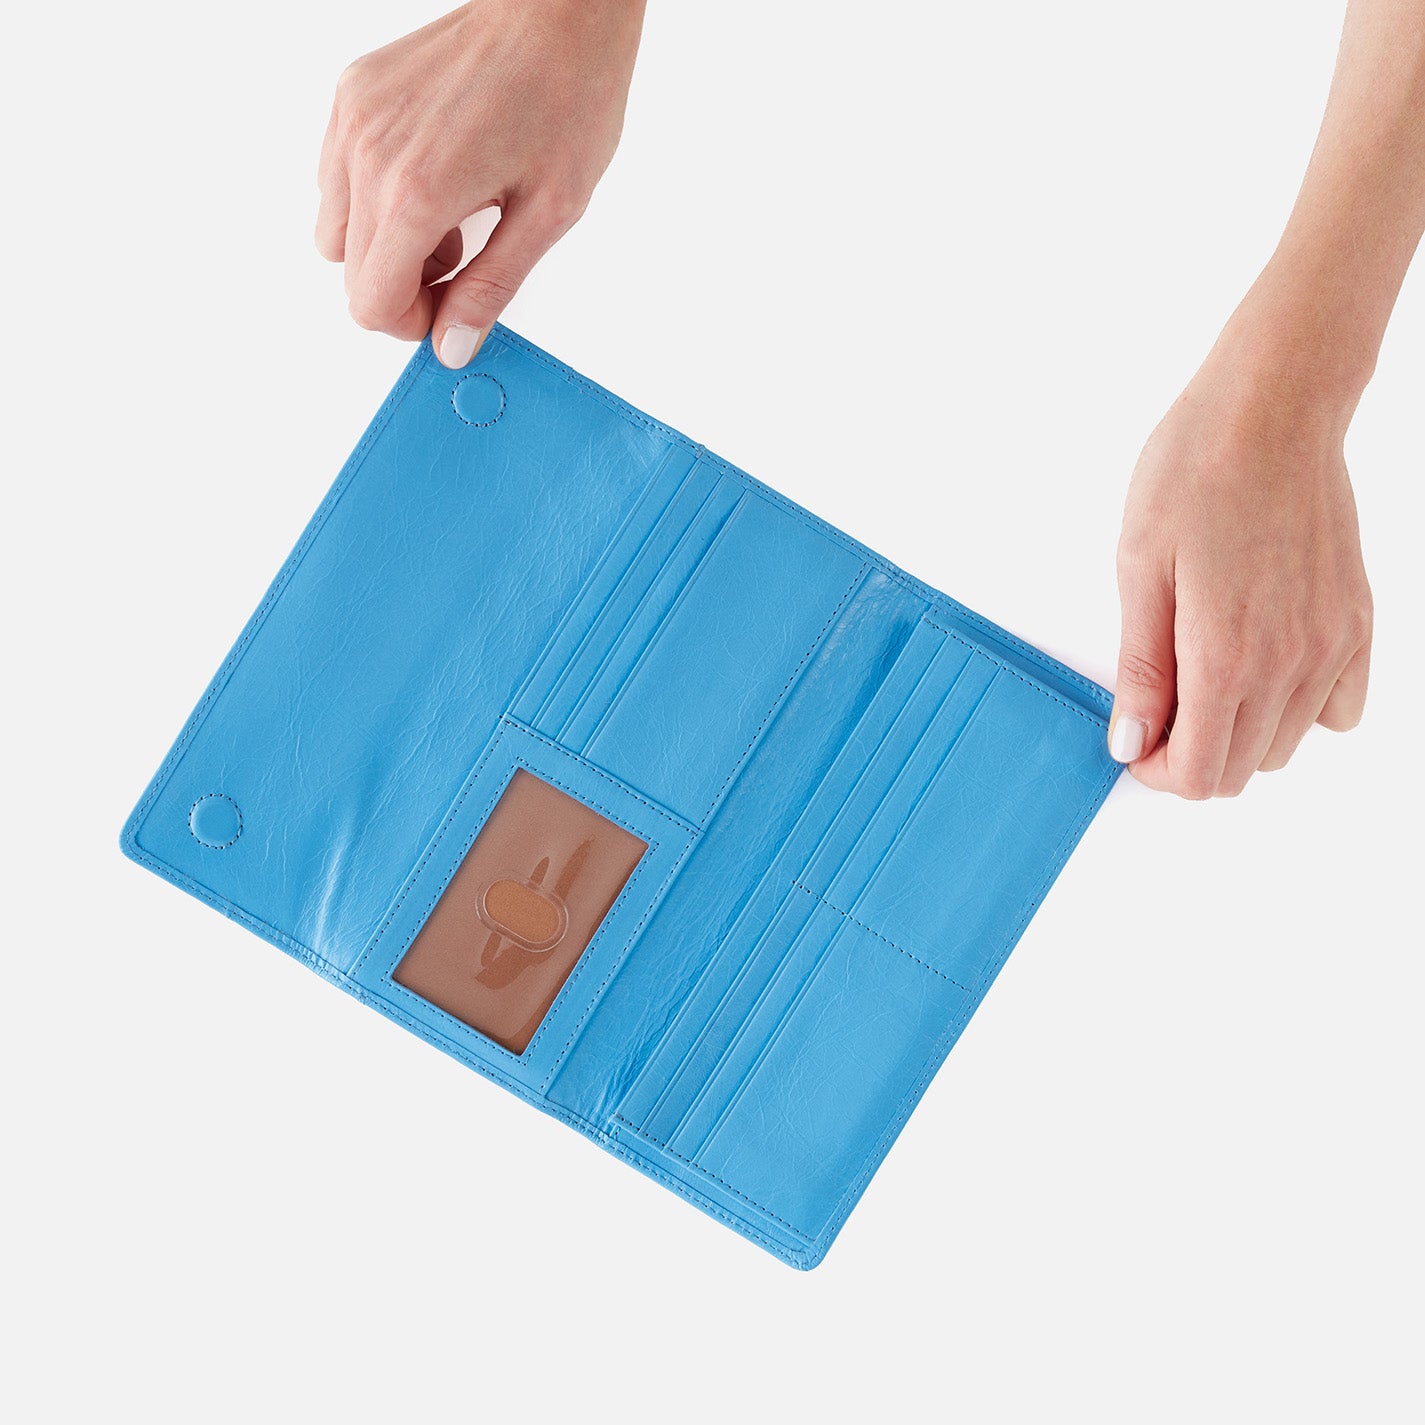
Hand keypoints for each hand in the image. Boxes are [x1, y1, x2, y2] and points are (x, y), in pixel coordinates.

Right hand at [317, 0, 645, 367]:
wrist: (558, 10)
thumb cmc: (566, 97)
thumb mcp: (546, 215)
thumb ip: (491, 287)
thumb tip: (452, 345)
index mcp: (416, 192)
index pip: (370, 301)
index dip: (411, 322)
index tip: (450, 308)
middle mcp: (369, 154)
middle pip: (348, 271)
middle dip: (401, 286)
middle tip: (461, 262)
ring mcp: (354, 118)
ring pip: (334, 227)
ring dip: (384, 245)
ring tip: (449, 219)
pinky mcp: (353, 93)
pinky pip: (336, 174)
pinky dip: (373, 197)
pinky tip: (431, 179)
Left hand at [1109, 335, 1372, 797]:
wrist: (1271, 412)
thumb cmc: (1196, 474)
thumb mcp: (1138, 571)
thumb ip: (1141, 669)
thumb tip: (1131, 743)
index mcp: (1226, 657)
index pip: (1199, 774)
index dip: (1156, 772)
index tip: (1136, 742)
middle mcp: (1289, 663)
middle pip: (1241, 770)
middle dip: (1192, 755)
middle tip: (1161, 705)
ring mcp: (1332, 646)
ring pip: (1287, 746)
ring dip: (1240, 733)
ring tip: (1204, 674)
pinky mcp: (1357, 623)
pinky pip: (1338, 708)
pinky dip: (1299, 708)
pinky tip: (1263, 667)